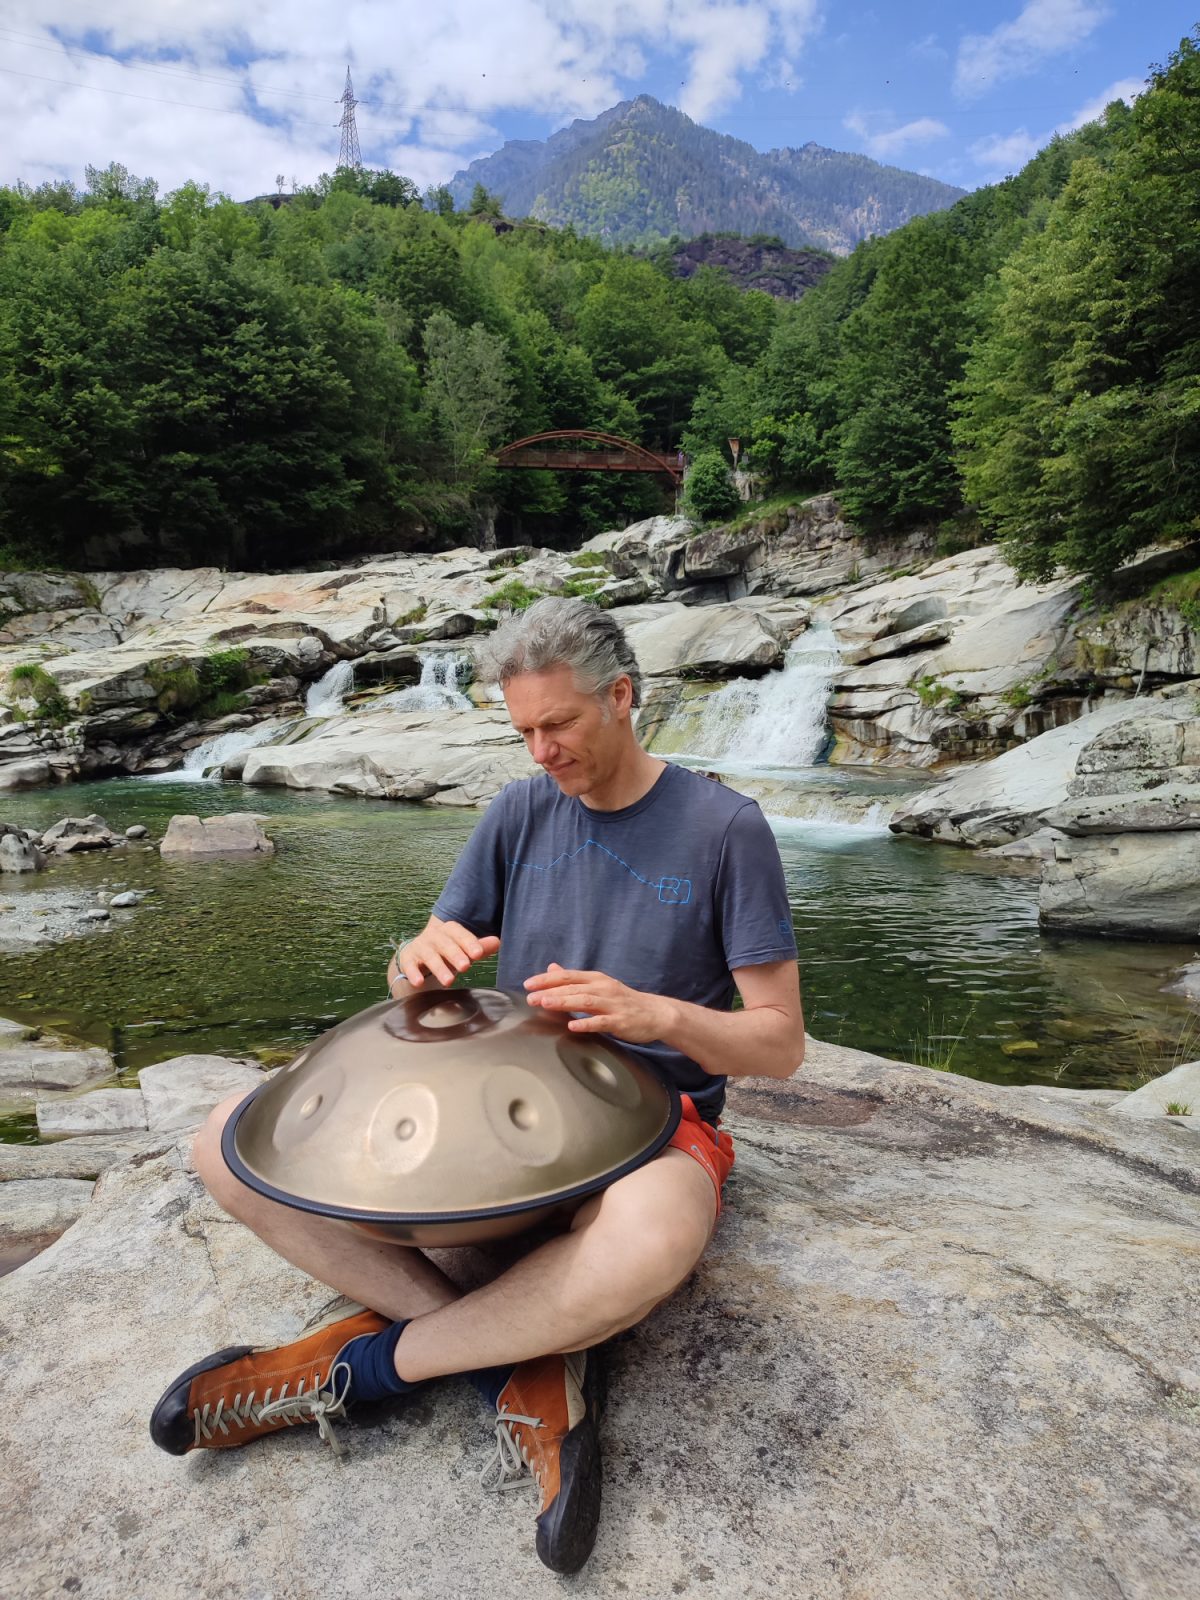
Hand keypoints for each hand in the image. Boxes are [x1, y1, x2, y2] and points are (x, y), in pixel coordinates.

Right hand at [391, 918, 499, 989]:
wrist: (416, 955)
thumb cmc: (446, 951)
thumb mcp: (463, 948)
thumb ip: (479, 947)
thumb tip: (498, 942)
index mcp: (449, 930)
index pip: (459, 933)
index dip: (469, 942)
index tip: (478, 954)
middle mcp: (433, 936)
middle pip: (445, 943)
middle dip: (455, 955)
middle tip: (466, 967)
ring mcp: (419, 946)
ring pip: (429, 956)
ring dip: (439, 968)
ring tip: (449, 981)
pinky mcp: (407, 959)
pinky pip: (409, 965)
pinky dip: (413, 973)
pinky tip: (419, 983)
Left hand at [523, 964, 671, 1042]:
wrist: (656, 1014)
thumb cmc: (624, 1001)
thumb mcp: (599, 985)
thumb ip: (574, 979)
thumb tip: (552, 968)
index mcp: (596, 979)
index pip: (567, 976)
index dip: (547, 979)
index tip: (528, 984)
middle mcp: (603, 988)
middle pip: (573, 988)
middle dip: (550, 992)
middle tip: (530, 997)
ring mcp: (612, 1004)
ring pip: (585, 1001)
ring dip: (564, 1002)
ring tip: (546, 1004)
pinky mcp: (620, 1021)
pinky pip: (601, 1022)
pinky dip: (586, 1023)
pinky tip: (573, 1025)